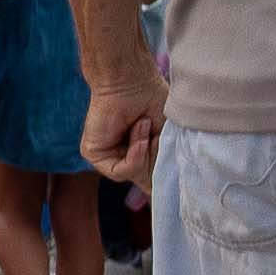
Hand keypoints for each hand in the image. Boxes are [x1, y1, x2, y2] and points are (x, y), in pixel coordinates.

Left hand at [78, 44, 166, 188]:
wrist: (132, 80)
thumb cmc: (153, 100)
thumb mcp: (167, 138)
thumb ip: (164, 164)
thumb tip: (162, 193)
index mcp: (141, 156)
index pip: (151, 184)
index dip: (166, 188)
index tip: (182, 194)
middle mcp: (124, 158)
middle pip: (148, 183)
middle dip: (159, 162)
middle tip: (159, 136)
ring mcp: (108, 157)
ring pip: (136, 176)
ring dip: (147, 152)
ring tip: (146, 126)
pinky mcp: (93, 154)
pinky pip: (120, 171)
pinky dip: (134, 153)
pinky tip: (136, 130)